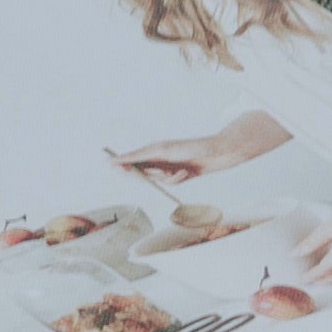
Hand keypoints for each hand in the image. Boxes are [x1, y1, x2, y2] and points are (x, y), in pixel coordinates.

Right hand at [116, 130, 233, 183]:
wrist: (217, 153)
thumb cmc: (191, 148)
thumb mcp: (160, 151)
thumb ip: (136, 156)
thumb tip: (114, 160)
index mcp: (152, 149)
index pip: (130, 159)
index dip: (122, 165)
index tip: (117, 169)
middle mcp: (158, 158)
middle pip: (142, 172)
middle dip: (151, 174)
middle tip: (162, 171)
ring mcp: (168, 167)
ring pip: (156, 180)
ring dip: (167, 177)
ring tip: (178, 170)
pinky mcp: (178, 175)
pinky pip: (170, 184)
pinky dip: (177, 180)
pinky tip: (186, 173)